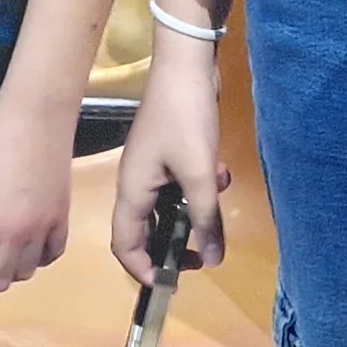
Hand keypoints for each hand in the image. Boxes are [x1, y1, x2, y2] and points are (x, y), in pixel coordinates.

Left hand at [0, 94, 75, 294]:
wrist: (37, 116)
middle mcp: (12, 235)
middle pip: (0, 282)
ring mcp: (41, 229)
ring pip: (26, 273)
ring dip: (11, 271)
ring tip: (2, 255)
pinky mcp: (62, 218)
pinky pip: (53, 255)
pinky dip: (39, 258)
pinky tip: (30, 246)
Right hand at [108, 41, 228, 277]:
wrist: (188, 64)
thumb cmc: (185, 119)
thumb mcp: (200, 174)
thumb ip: (206, 219)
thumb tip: (212, 261)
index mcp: (132, 190)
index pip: (124, 243)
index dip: (143, 268)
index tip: (172, 282)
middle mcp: (136, 182)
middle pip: (147, 229)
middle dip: (173, 246)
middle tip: (201, 257)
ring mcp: (153, 166)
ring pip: (169, 207)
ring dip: (193, 215)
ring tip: (216, 215)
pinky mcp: (170, 153)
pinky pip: (181, 185)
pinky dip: (200, 189)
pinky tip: (222, 177)